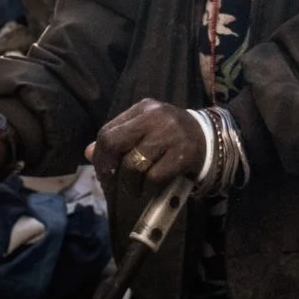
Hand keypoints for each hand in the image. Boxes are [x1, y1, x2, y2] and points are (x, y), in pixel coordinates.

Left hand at [88, 98, 204, 188]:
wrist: (210, 139)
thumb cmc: (170, 137)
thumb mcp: (144, 130)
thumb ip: (118, 138)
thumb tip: (88, 152)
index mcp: (142, 109)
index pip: (107, 131)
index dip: (100, 157)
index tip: (103, 173)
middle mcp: (155, 117)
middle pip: (115, 143)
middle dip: (108, 169)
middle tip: (111, 184)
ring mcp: (170, 134)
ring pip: (133, 164)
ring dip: (129, 184)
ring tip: (134, 189)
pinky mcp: (183, 154)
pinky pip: (154, 177)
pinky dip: (148, 188)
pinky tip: (151, 189)